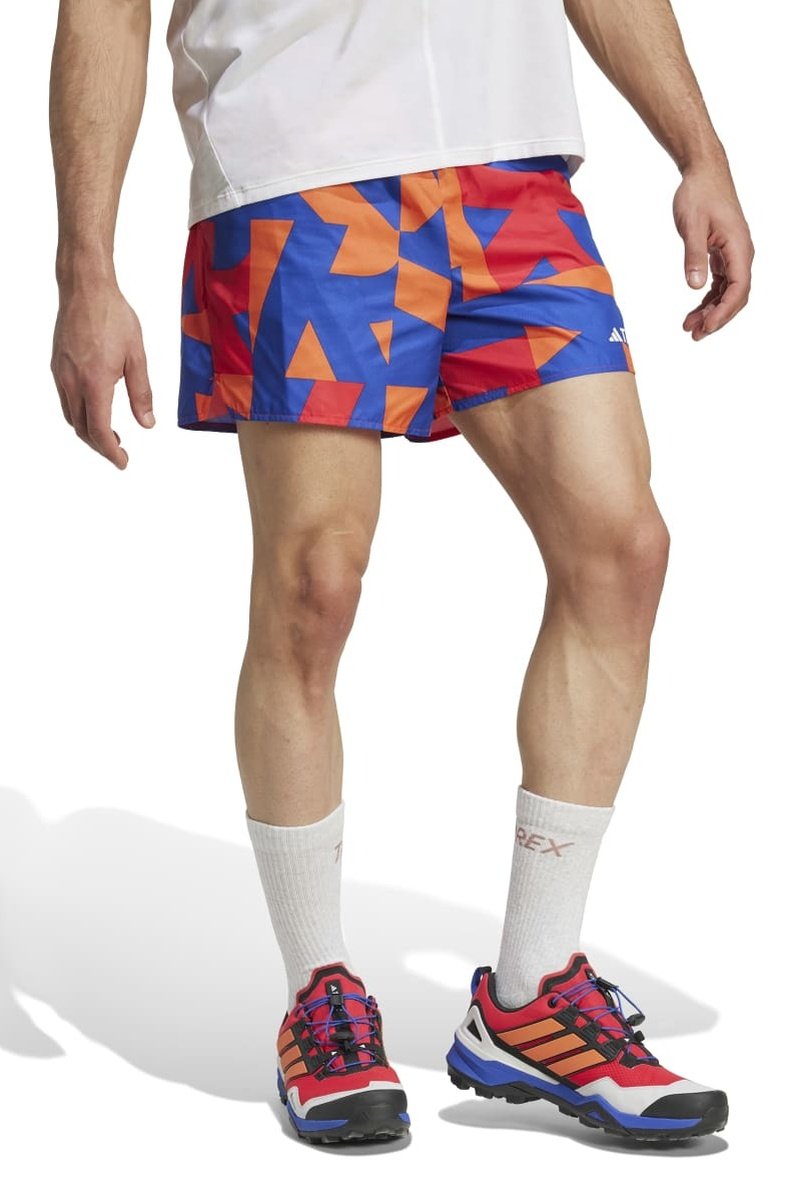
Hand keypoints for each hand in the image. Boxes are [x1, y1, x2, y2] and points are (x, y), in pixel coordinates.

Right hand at [51, 281, 154, 467]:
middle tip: (119, 451)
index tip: (122, 462)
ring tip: (110, 434)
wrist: (86, 289)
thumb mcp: (137, 357)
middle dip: (100, 445)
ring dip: (88, 431)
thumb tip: (147, 423)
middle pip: (81, 429)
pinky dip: (79, 414)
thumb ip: (141, 393)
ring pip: (71, 416)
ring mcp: (61, 374)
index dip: (110, 452)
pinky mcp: (57, 366)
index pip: (98, 430)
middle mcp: (72, 382)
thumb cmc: (114, 317)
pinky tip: (95, 409)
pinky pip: (66, 400)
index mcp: (95, 382)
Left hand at [673, 163, 753, 340]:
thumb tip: (695, 286)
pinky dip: (709, 298)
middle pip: (736, 295)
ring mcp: (733, 254)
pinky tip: (695, 310)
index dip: (723, 311)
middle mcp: (741, 253)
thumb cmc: (699, 194)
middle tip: (694, 334)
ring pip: (728, 292)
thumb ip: (694, 256)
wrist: (703, 173)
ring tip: (689, 327)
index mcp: (739, 247)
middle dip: (717, 317)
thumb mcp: (691, 225)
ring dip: (711, 311)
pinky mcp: (724, 253)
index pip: (738, 288)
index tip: (706, 327)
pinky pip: (721, 283)